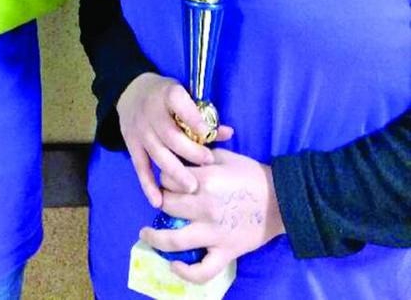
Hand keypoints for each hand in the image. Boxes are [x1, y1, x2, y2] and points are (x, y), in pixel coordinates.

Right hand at [117, 73, 231, 204]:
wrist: (132, 92)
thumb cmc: (167, 96)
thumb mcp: (185, 95)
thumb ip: (205, 115)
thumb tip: (228, 133)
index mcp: (168, 94)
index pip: (179, 102)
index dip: (193, 118)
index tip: (207, 133)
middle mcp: (151, 112)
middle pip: (170, 135)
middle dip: (190, 152)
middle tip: (207, 163)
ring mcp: (140, 130)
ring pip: (158, 153)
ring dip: (175, 172)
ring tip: (192, 187)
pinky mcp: (131, 144)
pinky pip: (140, 167)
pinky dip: (148, 185)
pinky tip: (159, 201)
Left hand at [140, 149, 285, 282]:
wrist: (281, 199)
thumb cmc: (251, 173)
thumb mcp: (223, 155)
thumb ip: (199, 157)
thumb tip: (179, 159)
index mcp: (204, 180)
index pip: (168, 178)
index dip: (165, 176)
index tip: (169, 178)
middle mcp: (204, 208)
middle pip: (167, 205)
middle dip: (162, 200)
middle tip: (165, 200)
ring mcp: (214, 233)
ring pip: (175, 240)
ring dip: (155, 238)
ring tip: (146, 233)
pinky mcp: (225, 252)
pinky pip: (203, 270)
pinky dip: (186, 272)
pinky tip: (174, 265)